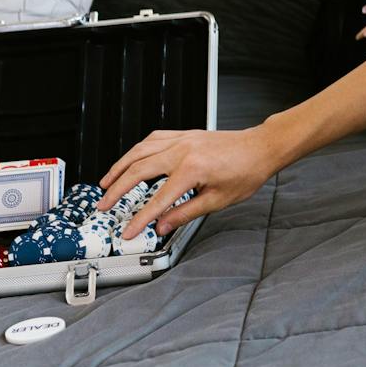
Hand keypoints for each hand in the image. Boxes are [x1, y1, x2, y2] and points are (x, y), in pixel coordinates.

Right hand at [96, 123, 289, 237]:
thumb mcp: (217, 201)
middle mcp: (183, 151)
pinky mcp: (185, 135)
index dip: (140, 219)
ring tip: (106, 183)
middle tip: (104, 205)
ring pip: (140, 150)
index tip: (127, 231)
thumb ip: (185, 214)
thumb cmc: (246, 172)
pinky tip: (131, 160)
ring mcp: (182, 140)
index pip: (157, 200)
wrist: (262, 148)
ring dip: (120, 167)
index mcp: (191, 170)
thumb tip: (162, 226)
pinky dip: (137, 150)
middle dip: (117, 189)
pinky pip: (153, 139)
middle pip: (138, 170)